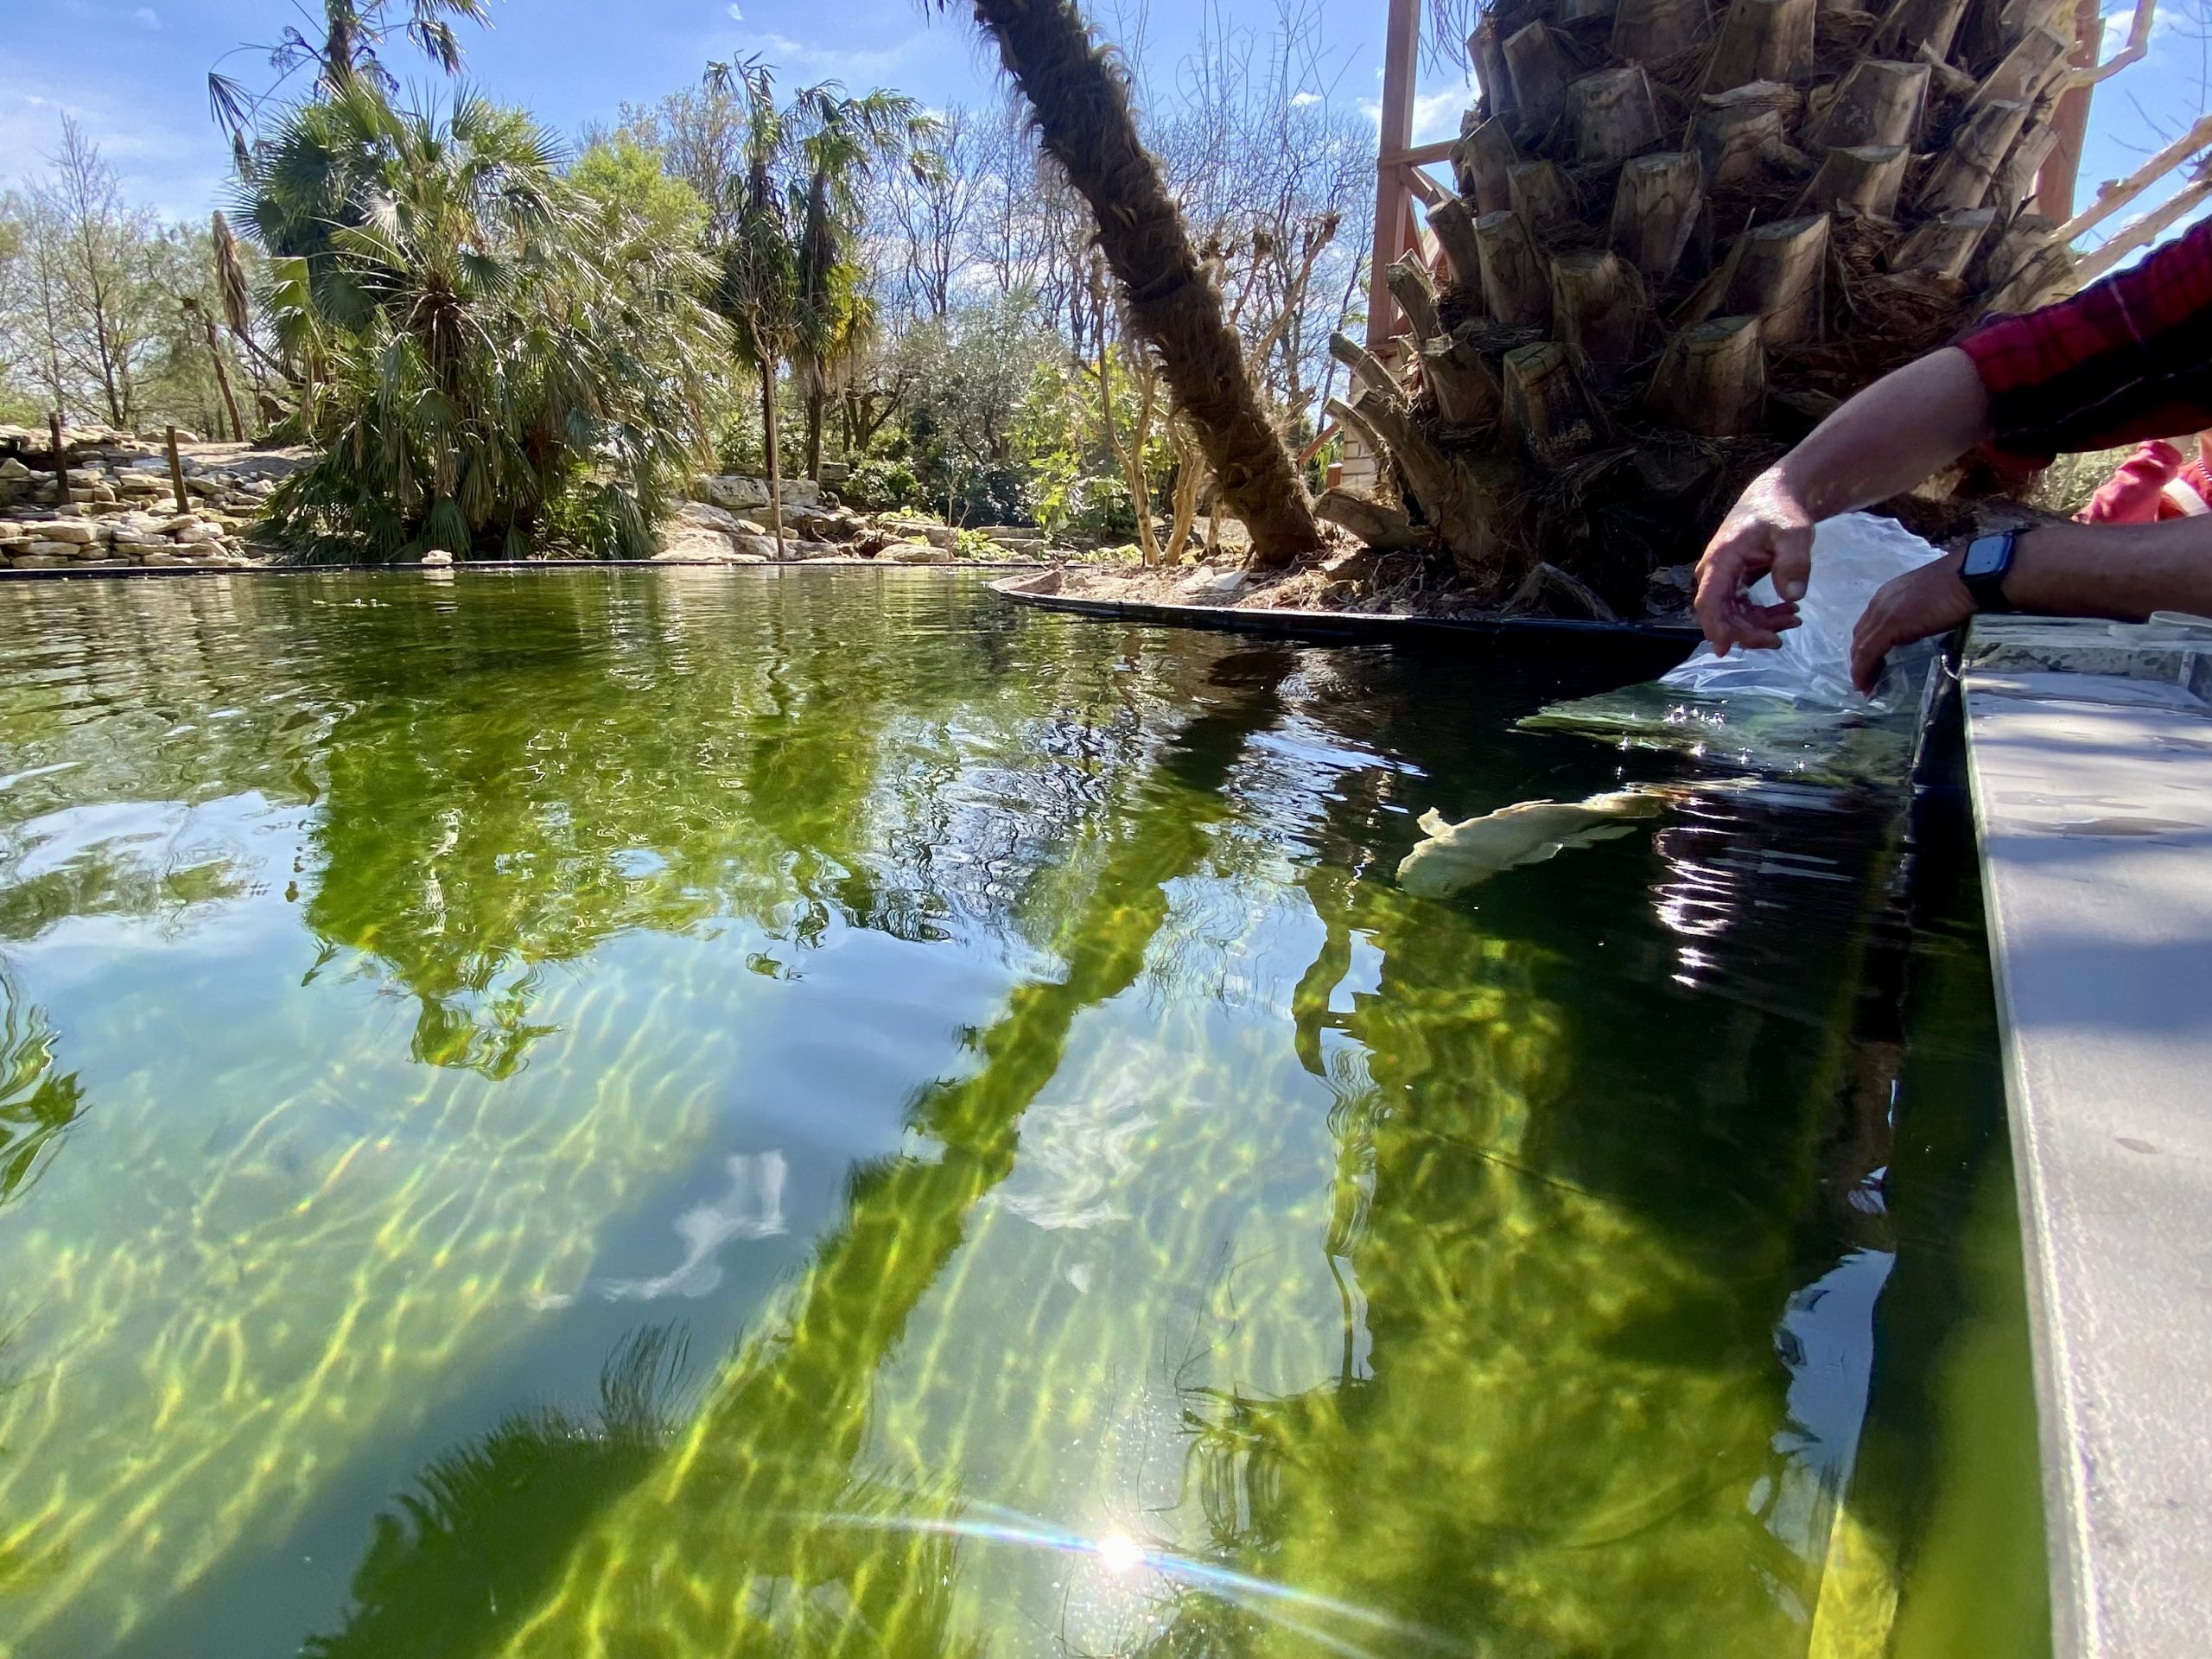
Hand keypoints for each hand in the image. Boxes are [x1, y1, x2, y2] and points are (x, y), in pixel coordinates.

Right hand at [1695, 471, 1816, 654]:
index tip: (1725, 648)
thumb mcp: (1794, 532)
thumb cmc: (1781, 512)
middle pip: (1721, 615)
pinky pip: (1742, 610)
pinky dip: (1763, 618)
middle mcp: (1715, 574)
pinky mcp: (1734, 584)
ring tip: (1794, 619)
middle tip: (1780, 639)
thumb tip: (1793, 596)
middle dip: (1749, 632)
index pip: (1709, 601)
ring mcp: (1723, 581)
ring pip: (1733, 617)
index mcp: (1721, 560)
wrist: (1776, 499)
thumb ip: (1794, 561)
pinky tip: (1788, 612)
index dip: (1715, 627)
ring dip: (1760, 626)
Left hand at [1850, 551, 1974, 694]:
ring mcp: (1883, 612)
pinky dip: (1863, 669)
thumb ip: (1915, 616)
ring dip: (1859, 668)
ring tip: (1864, 686)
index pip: (1868, 625)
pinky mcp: (1890, 624)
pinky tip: (1865, 683)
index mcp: (1888, 595)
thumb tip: (1915, 634)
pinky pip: (1868, 651)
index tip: (1867, 666)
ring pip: (1861, 645)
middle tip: (1864, 679)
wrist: (1970, 577)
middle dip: (1859, 659)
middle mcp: (1879, 602)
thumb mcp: (1927, 603)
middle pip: (1860, 635)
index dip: (1865, 647)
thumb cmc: (1959, 588)